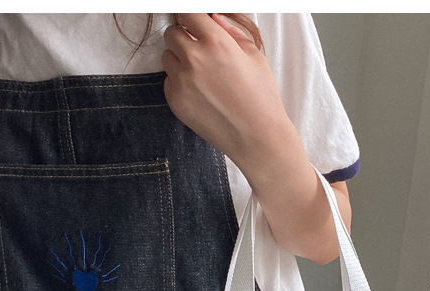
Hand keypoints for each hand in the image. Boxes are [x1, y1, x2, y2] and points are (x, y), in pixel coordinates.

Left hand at [161, 13, 294, 172]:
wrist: (257, 139)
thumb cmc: (261, 100)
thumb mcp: (255, 57)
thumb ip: (232, 32)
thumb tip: (215, 19)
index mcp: (216, 42)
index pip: (187, 13)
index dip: (190, 17)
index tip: (192, 22)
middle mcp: (195, 59)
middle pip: (171, 33)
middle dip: (183, 38)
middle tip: (198, 51)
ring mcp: (182, 81)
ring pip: (167, 57)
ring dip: (179, 60)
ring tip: (201, 76)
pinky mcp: (175, 101)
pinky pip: (168, 82)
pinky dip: (179, 83)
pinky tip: (200, 94)